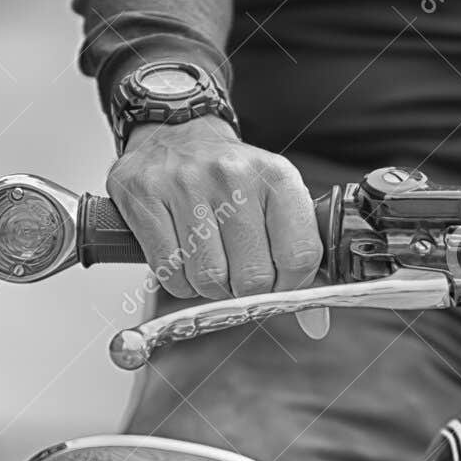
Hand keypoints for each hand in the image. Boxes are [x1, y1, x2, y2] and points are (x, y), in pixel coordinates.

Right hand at [107, 116, 322, 298]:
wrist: (176, 135)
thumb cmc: (231, 179)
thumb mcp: (275, 204)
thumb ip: (299, 261)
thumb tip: (315, 326)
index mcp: (276, 176)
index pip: (300, 256)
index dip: (291, 285)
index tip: (279, 283)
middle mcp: (233, 175)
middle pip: (252, 277)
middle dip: (246, 291)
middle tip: (238, 274)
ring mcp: (185, 184)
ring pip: (208, 279)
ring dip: (209, 286)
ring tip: (209, 260)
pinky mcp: (144, 196)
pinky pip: (169, 272)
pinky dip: (178, 280)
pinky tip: (183, 257)